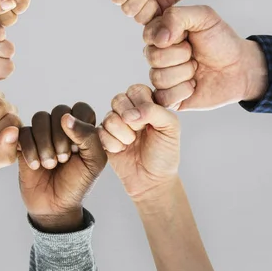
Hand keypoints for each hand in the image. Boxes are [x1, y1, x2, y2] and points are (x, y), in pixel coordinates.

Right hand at [18, 103, 106, 232]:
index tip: (78, 148)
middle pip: (59, 111)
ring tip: (49, 164)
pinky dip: (29, 149)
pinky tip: (36, 165)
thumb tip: (66, 117)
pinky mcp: (24, 142)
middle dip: (61, 137)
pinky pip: (23, 132)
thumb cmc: (78, 183)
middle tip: (63, 160)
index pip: (81, 108)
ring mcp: (42, 133)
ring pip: (40, 118)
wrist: (55, 207)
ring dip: (45, 143)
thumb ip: (88, 136)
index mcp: (83, 128)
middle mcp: (62, 127)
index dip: (79, 125)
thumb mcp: (94, 162)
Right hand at [98, 84, 180, 201]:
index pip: (136, 90)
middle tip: (139, 132)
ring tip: (131, 143)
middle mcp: (129, 110)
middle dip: (130, 119)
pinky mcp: (103, 137)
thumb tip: (131, 113)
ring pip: (109, 117)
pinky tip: (122, 151)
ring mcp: (114, 123)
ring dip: (123, 134)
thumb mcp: (171, 128)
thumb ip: (155, 111)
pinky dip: (113, 144)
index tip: (151, 122)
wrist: (152, 180)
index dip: (141, 104)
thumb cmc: (164, 153)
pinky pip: (100, 133)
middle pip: (118, 99)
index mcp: (146, 103)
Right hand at [143, 5, 267, 109]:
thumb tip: (158, 38)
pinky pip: (163, 97)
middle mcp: (157, 55)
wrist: (240, 67)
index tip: (187, 36)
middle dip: (181, 55)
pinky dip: (183, 91)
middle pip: (153, 57)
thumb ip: (176, 17)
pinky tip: (193, 86)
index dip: (171, 37)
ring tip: (196, 69)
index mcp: (161, 34)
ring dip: (185, 73)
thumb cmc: (221, 41)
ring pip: (158, 77)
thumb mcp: (204, 16)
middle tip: (195, 54)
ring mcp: (161, 77)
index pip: (149, 35)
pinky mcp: (168, 98)